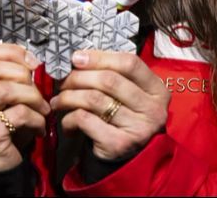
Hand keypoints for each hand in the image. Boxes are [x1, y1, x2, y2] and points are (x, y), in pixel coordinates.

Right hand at [0, 43, 50, 170]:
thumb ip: (4, 79)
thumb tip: (30, 60)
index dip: (10, 52)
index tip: (31, 61)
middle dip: (20, 72)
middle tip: (36, 86)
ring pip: (5, 89)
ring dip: (32, 95)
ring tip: (42, 107)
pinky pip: (17, 115)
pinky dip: (36, 117)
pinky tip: (39, 125)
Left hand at [50, 50, 169, 160]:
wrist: (129, 159)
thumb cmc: (124, 117)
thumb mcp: (129, 93)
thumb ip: (112, 74)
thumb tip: (79, 58)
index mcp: (157, 90)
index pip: (129, 63)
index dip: (100, 57)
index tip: (77, 58)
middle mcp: (153, 109)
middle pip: (109, 80)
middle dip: (79, 77)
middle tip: (63, 82)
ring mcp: (138, 128)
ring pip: (94, 99)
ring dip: (69, 97)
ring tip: (59, 100)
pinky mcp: (119, 144)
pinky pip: (86, 120)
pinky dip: (70, 119)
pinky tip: (67, 122)